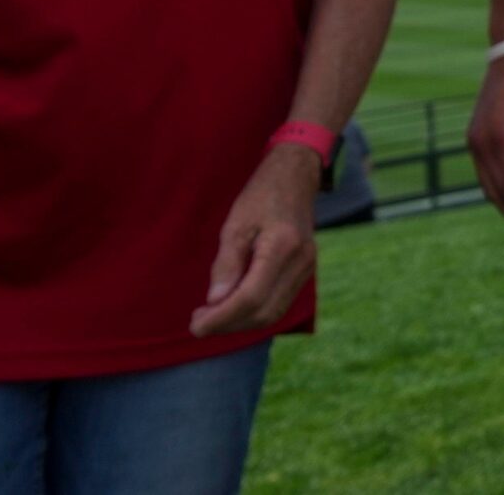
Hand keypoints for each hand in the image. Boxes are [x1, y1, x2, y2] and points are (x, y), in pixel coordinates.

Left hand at [190, 144, 320, 335]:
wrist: (296, 177)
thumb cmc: (261, 196)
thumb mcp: (235, 224)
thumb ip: (226, 264)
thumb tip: (215, 302)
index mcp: (283, 246)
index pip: (251, 297)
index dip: (221, 317)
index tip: (195, 324)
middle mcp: (301, 261)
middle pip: (264, 312)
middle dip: (228, 324)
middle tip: (198, 321)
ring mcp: (307, 267)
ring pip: (274, 313)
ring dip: (240, 322)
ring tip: (212, 316)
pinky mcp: (305, 271)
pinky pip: (279, 303)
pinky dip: (254, 312)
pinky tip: (233, 305)